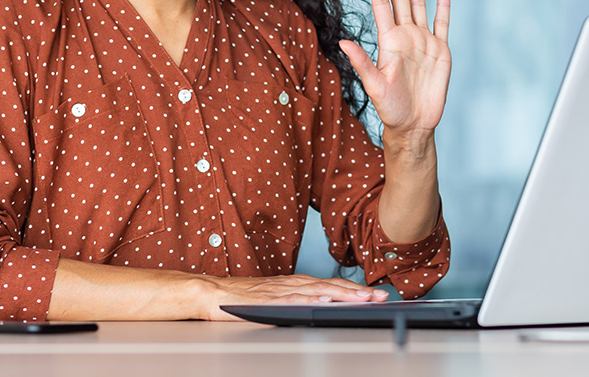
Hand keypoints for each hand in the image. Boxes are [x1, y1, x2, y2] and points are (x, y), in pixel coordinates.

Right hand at [201, 274, 388, 320]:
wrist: (209, 292)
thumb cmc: (240, 297)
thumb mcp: (273, 297)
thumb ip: (295, 300)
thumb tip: (322, 306)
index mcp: (292, 283)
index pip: (329, 284)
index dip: (353, 289)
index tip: (374, 294)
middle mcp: (289, 283)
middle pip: (328, 286)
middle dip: (355, 292)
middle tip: (379, 296)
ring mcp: (278, 291)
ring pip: (315, 291)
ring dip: (340, 295)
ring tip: (361, 299)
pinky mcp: (265, 300)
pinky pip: (290, 300)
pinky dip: (308, 301)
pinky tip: (323, 303)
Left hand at [340, 0, 450, 142]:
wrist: (414, 124)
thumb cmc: (390, 108)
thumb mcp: (374, 86)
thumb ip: (362, 63)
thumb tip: (342, 42)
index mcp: (388, 41)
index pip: (382, 5)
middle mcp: (405, 36)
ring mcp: (423, 41)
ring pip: (420, 4)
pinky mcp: (441, 50)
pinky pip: (442, 23)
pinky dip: (443, 6)